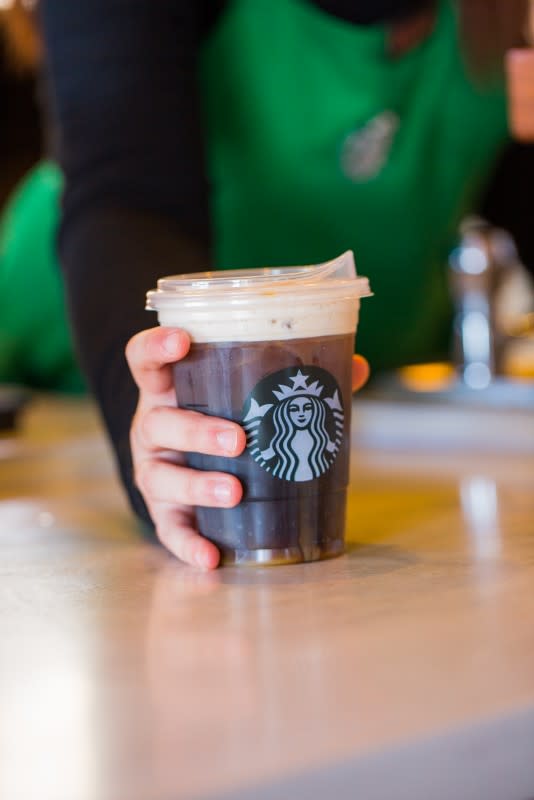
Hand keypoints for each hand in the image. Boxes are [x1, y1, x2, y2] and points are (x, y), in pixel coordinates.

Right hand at [126, 327, 369, 569]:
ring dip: (198, 484)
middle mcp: (153, 427)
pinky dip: (189, 544)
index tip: (184, 339)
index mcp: (169, 389)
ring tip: (235, 492)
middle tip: (238, 439)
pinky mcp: (163, 510)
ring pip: (162, 476)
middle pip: (160, 423)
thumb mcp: (242, 393)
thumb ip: (294, 380)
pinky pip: (170, 529)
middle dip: (197, 431)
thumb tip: (359, 367)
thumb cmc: (220, 417)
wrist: (187, 461)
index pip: (144, 359)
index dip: (157, 347)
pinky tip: (211, 558)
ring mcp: (154, 469)